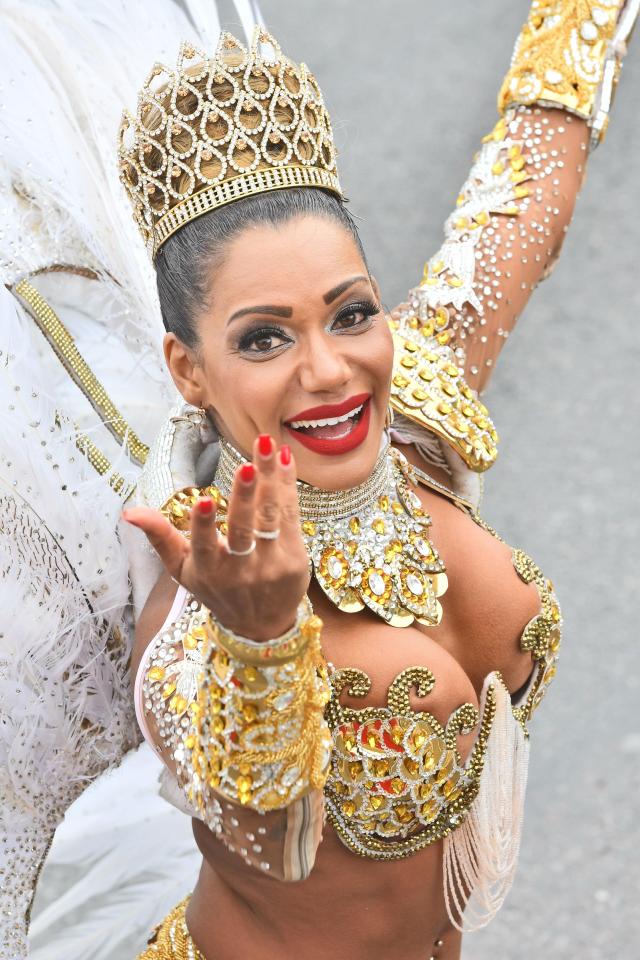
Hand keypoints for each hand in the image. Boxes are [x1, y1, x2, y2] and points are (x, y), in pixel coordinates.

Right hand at [123, 436, 309, 641]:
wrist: (262, 625)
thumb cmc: (215, 589)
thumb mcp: (182, 570)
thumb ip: (159, 538)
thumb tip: (129, 512)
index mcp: (208, 571)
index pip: (204, 546)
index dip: (203, 524)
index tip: (203, 500)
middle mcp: (241, 569)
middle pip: (243, 528)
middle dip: (245, 495)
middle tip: (247, 465)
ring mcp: (271, 564)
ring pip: (271, 517)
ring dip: (271, 480)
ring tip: (269, 448)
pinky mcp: (295, 558)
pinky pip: (291, 516)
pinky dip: (288, 486)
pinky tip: (285, 459)